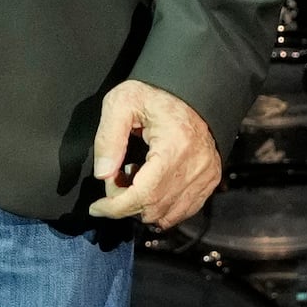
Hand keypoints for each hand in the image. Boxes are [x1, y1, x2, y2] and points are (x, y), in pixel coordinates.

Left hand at [89, 80, 222, 228]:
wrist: (191, 91)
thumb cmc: (154, 95)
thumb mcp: (121, 103)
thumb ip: (108, 138)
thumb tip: (103, 175)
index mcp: (175, 145)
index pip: (144, 194)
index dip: (116, 207)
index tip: (96, 208)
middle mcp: (196, 165)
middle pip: (155, 208)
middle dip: (126, 204)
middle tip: (114, 181)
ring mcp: (206, 175)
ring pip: (168, 215)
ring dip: (143, 207)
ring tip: (133, 179)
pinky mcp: (210, 180)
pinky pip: (183, 210)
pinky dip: (161, 207)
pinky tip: (151, 185)